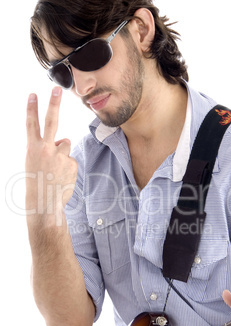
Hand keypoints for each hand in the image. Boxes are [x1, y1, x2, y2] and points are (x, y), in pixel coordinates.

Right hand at [26, 87, 77, 224]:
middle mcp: (45, 150)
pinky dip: (68, 166)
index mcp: (32, 149)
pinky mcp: (71, 164)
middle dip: (53, 104)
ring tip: (56, 169)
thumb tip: (64, 140)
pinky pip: (72, 159)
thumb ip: (47, 148)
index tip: (33, 94)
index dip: (32, 109)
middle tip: (57, 89)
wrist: (44, 204)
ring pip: (66, 144)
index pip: (31, 125)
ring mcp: (59, 156)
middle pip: (51, 122)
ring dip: (63, 153)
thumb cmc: (38, 183)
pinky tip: (62, 177)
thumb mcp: (35, 163)